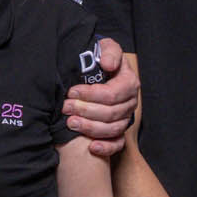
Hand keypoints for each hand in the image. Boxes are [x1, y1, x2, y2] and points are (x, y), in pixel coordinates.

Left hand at [63, 38, 138, 159]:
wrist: (97, 70)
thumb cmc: (101, 59)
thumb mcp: (107, 48)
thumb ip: (109, 51)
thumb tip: (108, 65)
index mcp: (129, 83)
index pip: (112, 94)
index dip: (91, 95)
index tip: (72, 92)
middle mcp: (130, 102)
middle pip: (110, 113)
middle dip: (86, 111)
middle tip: (66, 108)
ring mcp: (125, 118)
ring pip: (112, 129)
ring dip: (90, 128)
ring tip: (71, 123)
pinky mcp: (119, 131)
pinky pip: (117, 144)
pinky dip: (106, 147)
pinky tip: (92, 147)